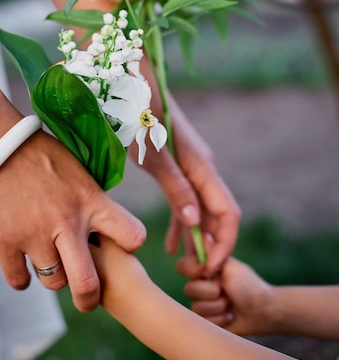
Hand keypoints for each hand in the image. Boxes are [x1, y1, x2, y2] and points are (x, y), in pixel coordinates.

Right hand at [0, 130, 145, 312]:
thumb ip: (91, 199)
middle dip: (90, 299)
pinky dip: (22, 275)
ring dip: (52, 276)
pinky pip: (20, 280)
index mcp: (91, 200)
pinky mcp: (4, 243)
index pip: (132, 237)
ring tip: (46, 258)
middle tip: (87, 298)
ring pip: (53, 283)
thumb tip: (104, 226)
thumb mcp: (76, 169)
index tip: (117, 245)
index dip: (127, 245)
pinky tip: (22, 259)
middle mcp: (67, 222)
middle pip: (88, 284)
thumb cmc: (37, 152)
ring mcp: (34, 236)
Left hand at [134, 91, 240, 274]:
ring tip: (185, 266)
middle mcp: (202, 168)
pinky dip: (182, 223)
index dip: (223, 244)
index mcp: (202, 167)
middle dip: (211, 246)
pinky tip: (172, 244)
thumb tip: (195, 221)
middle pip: (218, 215)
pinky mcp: (177, 165)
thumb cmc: (139, 115)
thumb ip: (175, 186)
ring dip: (196, 238)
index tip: (209, 269)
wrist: (132, 84)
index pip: (228, 214)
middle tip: (197, 275)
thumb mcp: (154, 154)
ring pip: (201, 211)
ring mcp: (191, 166)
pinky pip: (186, 201)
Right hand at [177, 254, 274, 334]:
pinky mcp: (206, 319)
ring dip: (218, 306)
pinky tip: (230, 315)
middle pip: (188, 289)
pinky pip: (203, 321)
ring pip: (195, 307)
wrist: (263, 311)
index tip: (206, 272)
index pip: (182, 266)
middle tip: (225, 289)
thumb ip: (213, 254)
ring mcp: (203, 302)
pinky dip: (220, 318)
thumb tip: (203, 234)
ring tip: (230, 303)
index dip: (192, 271)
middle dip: (211, 291)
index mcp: (205, 268)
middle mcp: (201, 284)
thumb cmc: (249, 285)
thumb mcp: (230, 267)